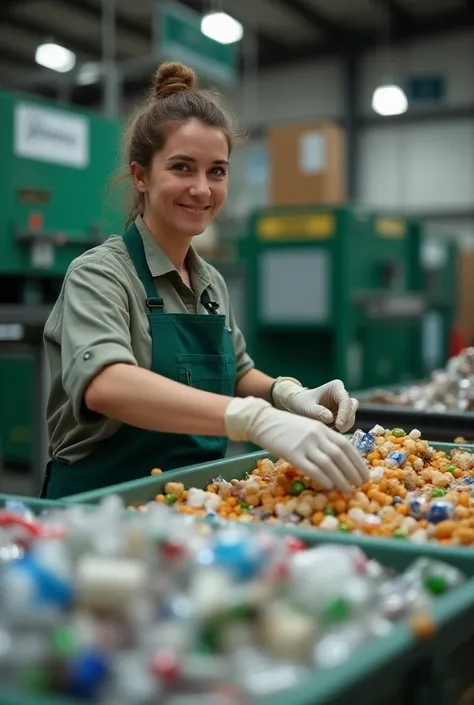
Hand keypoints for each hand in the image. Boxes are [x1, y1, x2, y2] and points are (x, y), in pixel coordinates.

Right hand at [225, 397, 368, 493]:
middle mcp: (317, 435)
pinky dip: (323, 478)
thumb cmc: (286, 428)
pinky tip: (329, 487)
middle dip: (354, 472)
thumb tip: (339, 461)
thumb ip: (323, 440)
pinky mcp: (292, 453)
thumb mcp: (309, 429)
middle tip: (361, 485)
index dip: (358, 461)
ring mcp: (304, 444)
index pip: (346, 446)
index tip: (365, 474)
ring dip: (341, 479)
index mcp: (323, 429)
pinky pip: (311, 468)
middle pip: (341, 455)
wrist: (263, 421)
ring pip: (329, 463)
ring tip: (348, 490)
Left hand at [271, 377, 357, 432]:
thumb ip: (316, 412)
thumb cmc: (301, 402)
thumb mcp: (306, 407)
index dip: (344, 414)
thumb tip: (330, 418)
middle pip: (352, 408)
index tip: (338, 426)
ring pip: (351, 416)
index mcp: (335, 387)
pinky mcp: (341, 413)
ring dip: (343, 425)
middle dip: (346, 420)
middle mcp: (342, 394)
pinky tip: (329, 430)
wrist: (297, 405)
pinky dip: (340, 428)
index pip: (346, 401)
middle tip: (336, 429)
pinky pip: (346, 422)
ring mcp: (342, 404)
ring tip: (329, 430)